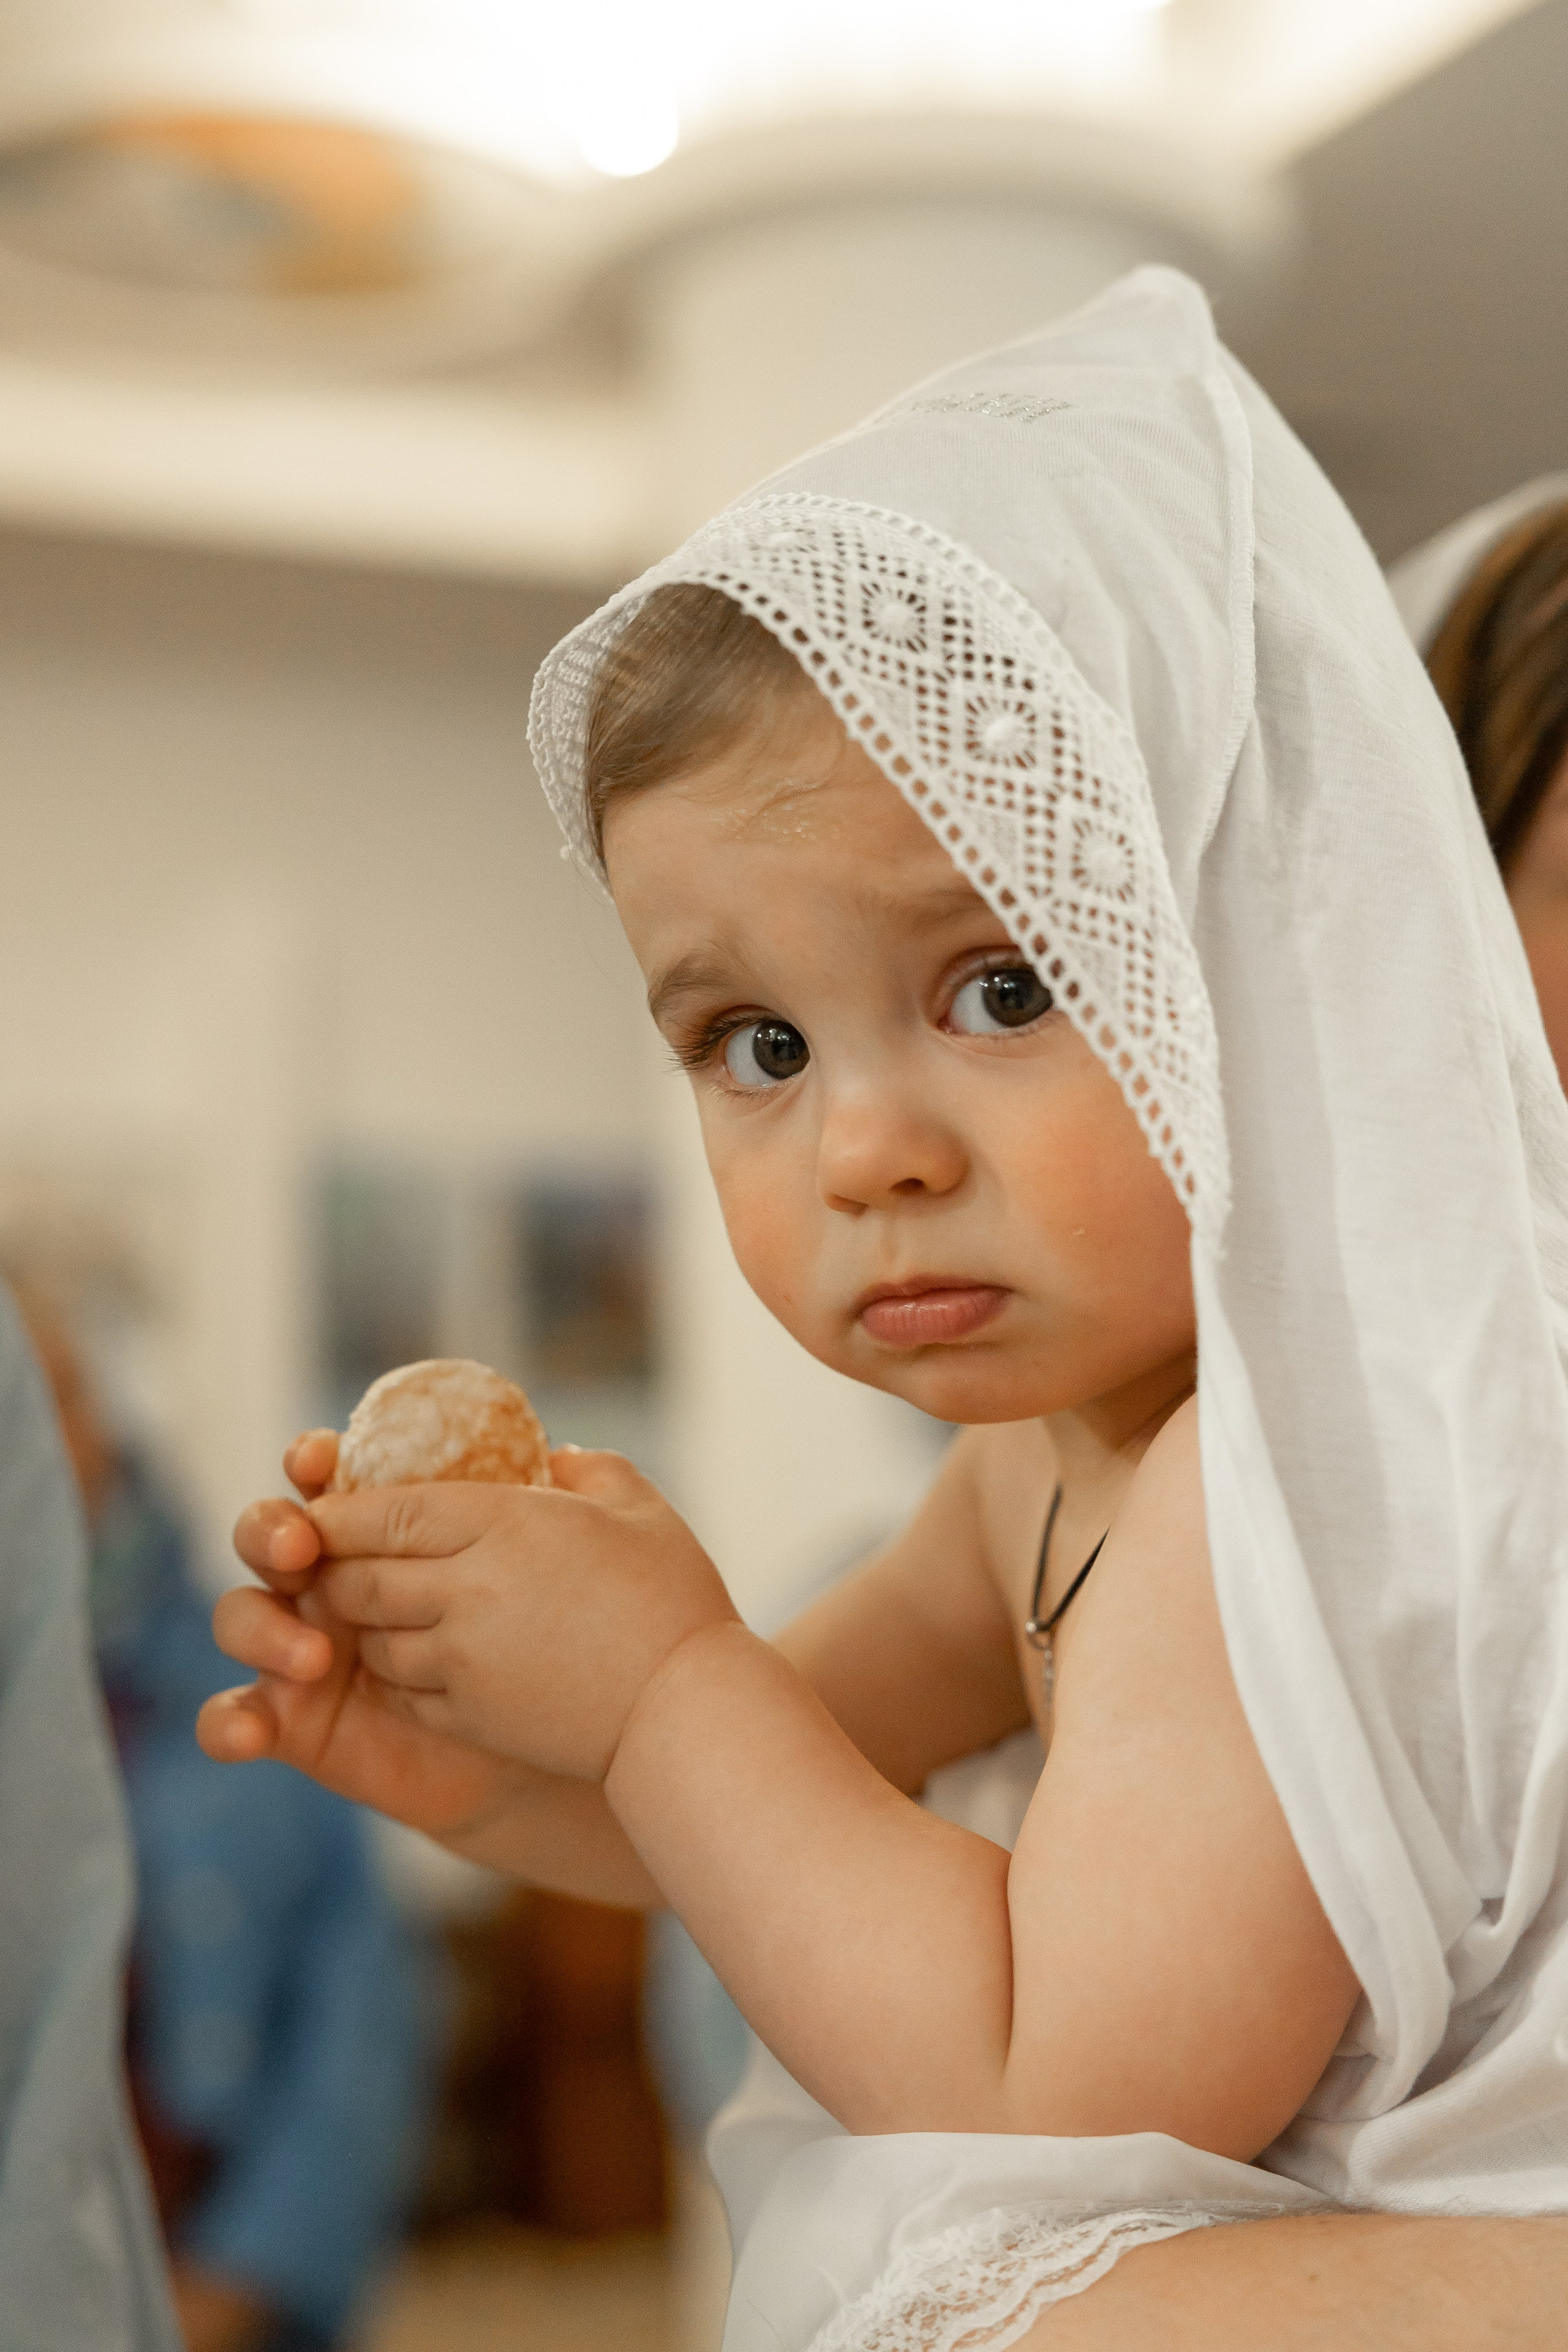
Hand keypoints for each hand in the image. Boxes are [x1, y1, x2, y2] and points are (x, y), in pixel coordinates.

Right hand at [197, 1430, 530, 1851]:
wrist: (543, 1743)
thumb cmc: (543, 1639)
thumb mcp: (554, 1566)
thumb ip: (557, 1506)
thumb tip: (566, 1458)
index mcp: (381, 1529)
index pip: (330, 1479)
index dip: (314, 1460)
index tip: (323, 1458)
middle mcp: (331, 1580)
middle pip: (267, 1536)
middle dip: (271, 1530)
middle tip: (301, 1548)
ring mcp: (305, 1649)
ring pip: (242, 1617)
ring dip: (261, 1627)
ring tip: (315, 1656)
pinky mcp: (296, 1720)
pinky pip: (234, 1717)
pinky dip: (228, 1722)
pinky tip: (249, 1733)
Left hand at [312, 1447, 737, 1779]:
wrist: (685, 1713)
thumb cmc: (672, 1600)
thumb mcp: (640, 1509)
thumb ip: (591, 1471)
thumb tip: (557, 1459)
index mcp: (502, 1526)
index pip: (386, 1512)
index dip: (343, 1511)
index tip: (329, 1508)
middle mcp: (466, 1591)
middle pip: (359, 1579)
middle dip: (338, 1569)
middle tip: (341, 1560)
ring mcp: (462, 1661)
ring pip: (374, 1639)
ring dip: (369, 1624)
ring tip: (387, 1611)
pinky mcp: (469, 1718)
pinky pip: (403, 1692)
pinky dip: (399, 1675)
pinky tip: (422, 1661)